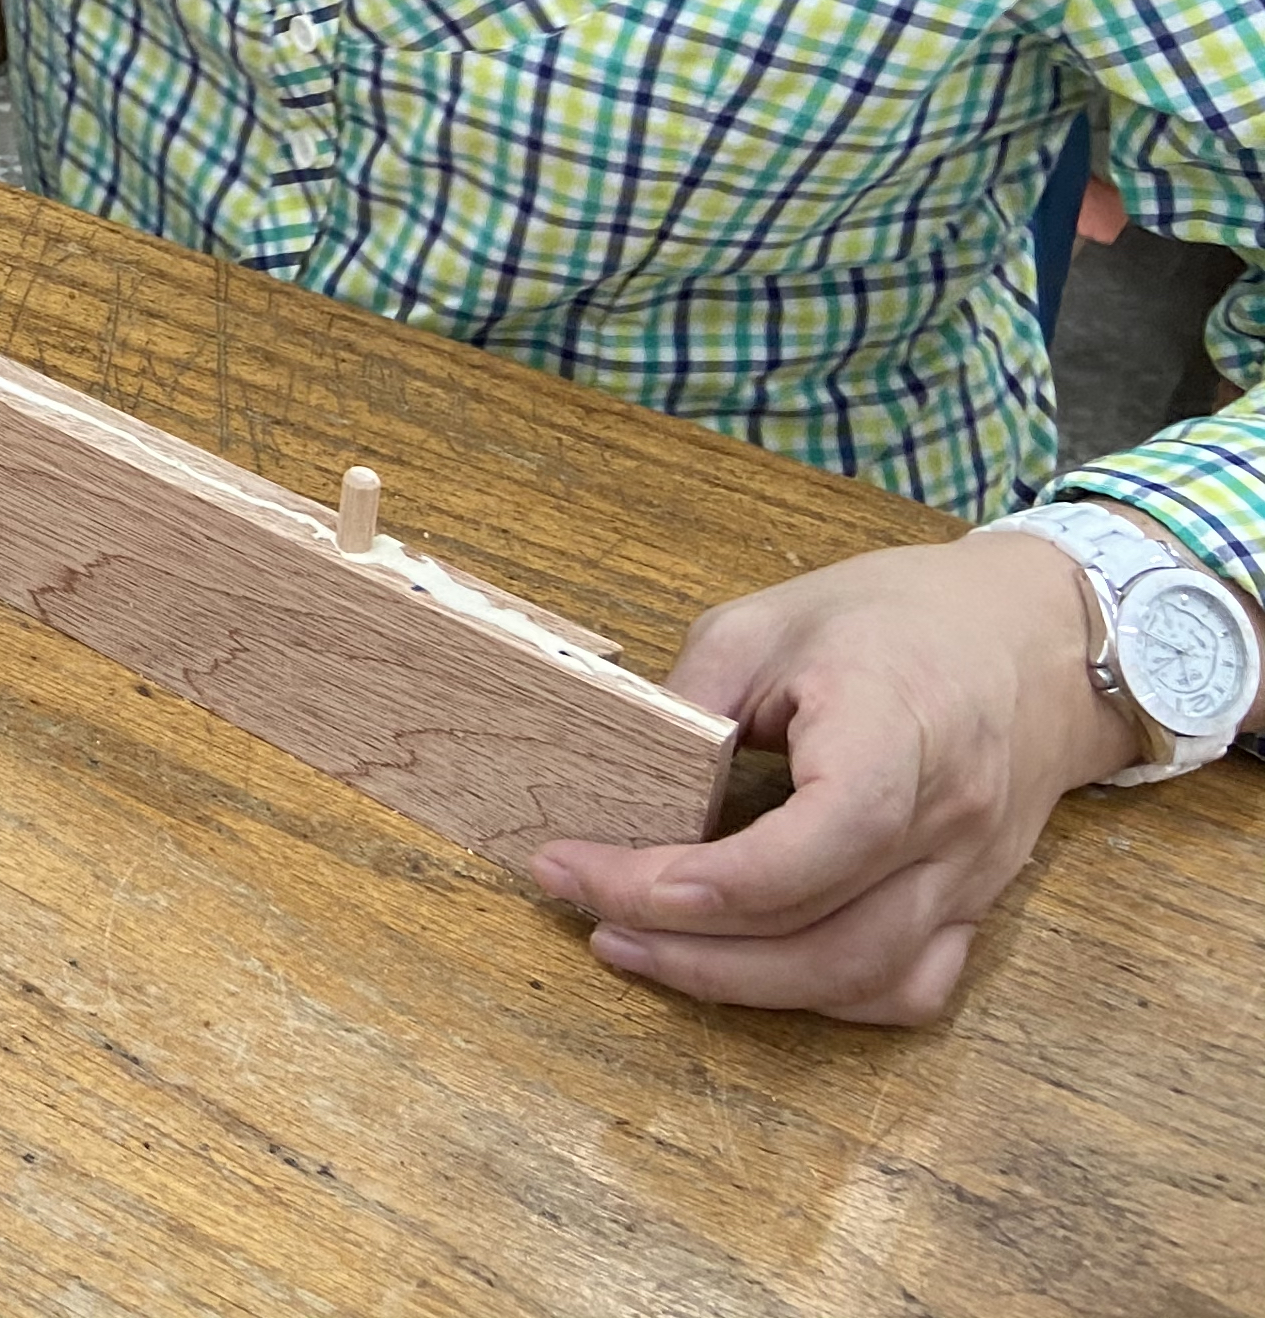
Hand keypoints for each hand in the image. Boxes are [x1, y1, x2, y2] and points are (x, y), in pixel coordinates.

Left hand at [531, 530, 1147, 1023]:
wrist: (1032, 638)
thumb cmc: (896, 617)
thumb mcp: (764, 622)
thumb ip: (691, 701)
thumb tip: (621, 775)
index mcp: (895, 736)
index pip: (802, 852)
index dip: (684, 882)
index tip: (580, 865)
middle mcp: (945, 827)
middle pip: (822, 937)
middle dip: (687, 947)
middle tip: (586, 913)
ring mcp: (970, 879)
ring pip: (860, 979)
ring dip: (740, 985)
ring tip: (636, 948)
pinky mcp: (974, 907)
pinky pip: (904, 988)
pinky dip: (819, 995)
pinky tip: (742, 970)